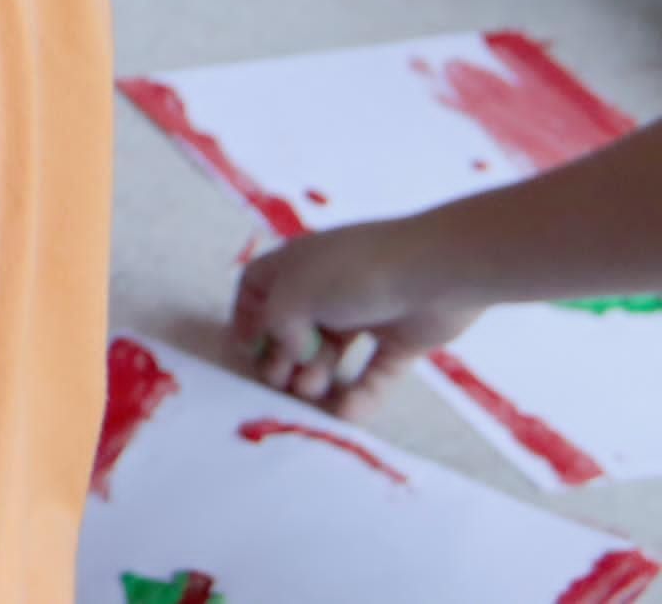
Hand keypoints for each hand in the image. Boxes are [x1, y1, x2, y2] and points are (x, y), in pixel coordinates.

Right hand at [236, 220, 479, 412]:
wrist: (436, 273)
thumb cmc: (354, 274)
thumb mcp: (294, 294)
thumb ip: (277, 325)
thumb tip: (292, 350)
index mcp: (298, 264)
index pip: (259, 285)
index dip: (246, 314)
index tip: (243, 347)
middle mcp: (329, 287)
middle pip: (295, 325)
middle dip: (282, 356)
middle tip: (278, 381)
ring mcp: (366, 313)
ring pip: (333, 351)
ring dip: (317, 375)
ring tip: (311, 393)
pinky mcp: (400, 339)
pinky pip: (374, 372)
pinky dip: (361, 394)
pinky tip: (348, 414)